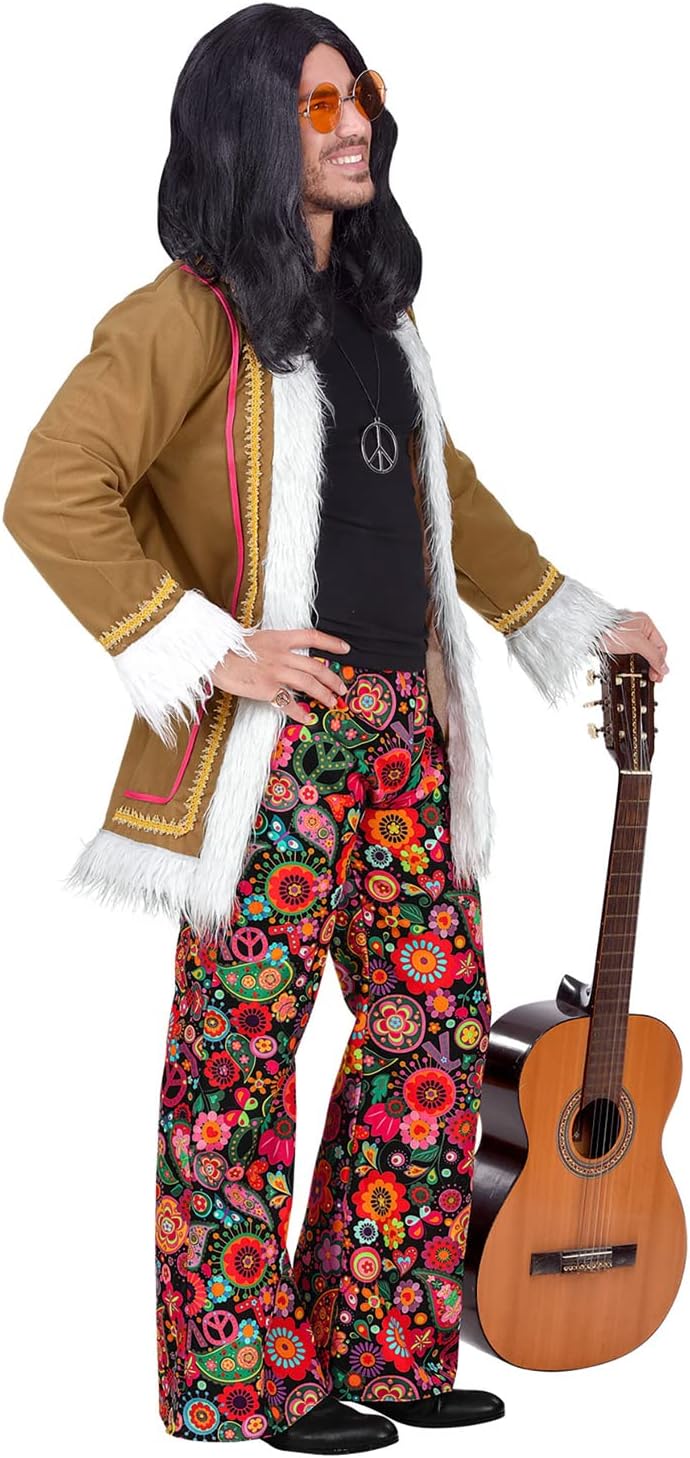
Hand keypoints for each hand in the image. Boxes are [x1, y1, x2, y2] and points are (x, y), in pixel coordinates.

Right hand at [210, 627, 350, 724]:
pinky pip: (288, 702)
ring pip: (309, 683)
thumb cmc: (227, 647)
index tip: (345, 648)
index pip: (312, 637)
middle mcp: (282, 655)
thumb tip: (280, 655)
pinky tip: (306, 718)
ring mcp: (276, 672)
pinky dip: (299, 712)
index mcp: (279, 639)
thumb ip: (270, 647)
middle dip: (332, 678)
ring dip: (323, 694)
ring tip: (332, 703)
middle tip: (341, 688)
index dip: (331, 642)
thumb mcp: (254, 639)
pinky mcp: (267, 688)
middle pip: (316, 666)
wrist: (213, 655)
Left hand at [597, 611, 668, 683]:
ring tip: (644, 676)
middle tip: (653, 678)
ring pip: (641, 654)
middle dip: (653, 665)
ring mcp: (627, 636)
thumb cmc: (609, 631)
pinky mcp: (617, 643)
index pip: (660, 646)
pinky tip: (632, 670)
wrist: (587, 632)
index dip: (661, 662)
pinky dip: (632, 663)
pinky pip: (630, 655)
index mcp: (646, 623)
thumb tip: (664, 667)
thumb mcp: (637, 643)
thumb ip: (653, 655)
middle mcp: (638, 628)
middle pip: (652, 650)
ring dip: (643, 665)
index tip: (659, 675)